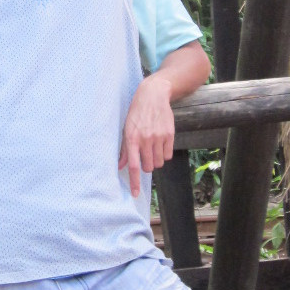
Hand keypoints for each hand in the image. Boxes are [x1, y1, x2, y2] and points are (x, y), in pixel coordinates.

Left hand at [118, 74, 173, 197]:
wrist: (153, 95)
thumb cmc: (136, 113)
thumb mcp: (126, 128)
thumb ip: (124, 148)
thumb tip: (120, 166)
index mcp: (132, 138)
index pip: (133, 165)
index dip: (134, 181)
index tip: (135, 194)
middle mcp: (145, 139)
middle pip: (148, 167)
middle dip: (146, 165)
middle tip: (145, 155)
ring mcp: (158, 137)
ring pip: (159, 162)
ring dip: (155, 159)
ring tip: (152, 146)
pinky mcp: (169, 134)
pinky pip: (168, 155)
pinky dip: (164, 153)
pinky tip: (160, 142)